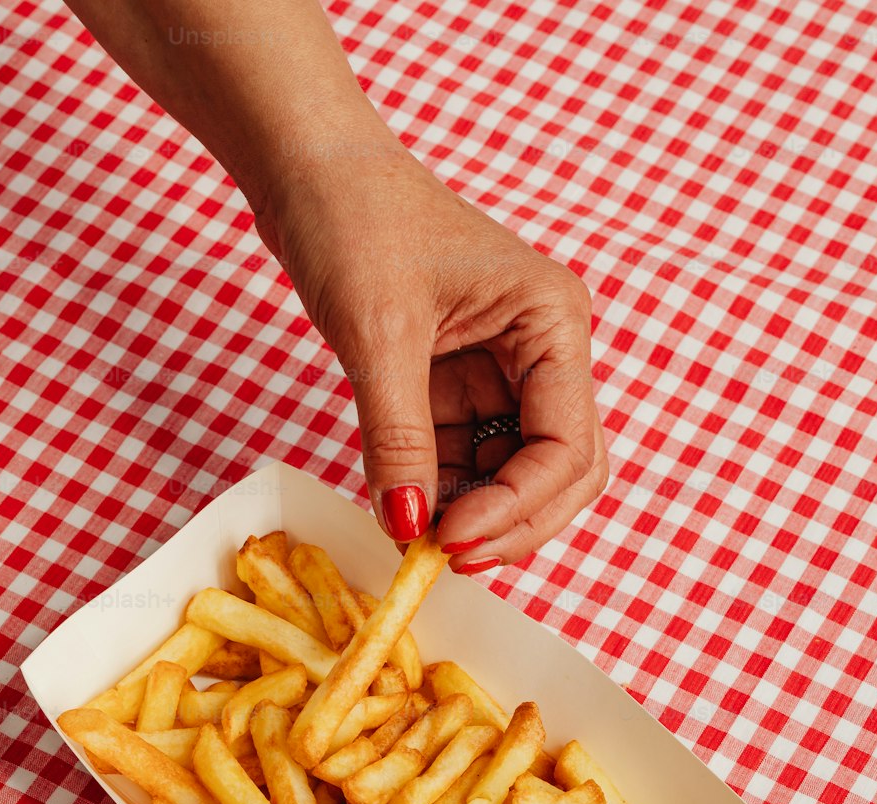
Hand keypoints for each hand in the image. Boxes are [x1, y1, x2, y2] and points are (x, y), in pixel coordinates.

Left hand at [258, 136, 607, 569]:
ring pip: (515, 476)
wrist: (309, 171)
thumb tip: (409, 525)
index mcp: (551, 322)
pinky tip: (402, 505)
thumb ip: (398, 437)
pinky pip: (468, 461)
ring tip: (413, 534)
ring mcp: (505, 373)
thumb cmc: (354, 219)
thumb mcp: (376, 333)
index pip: (567, 447)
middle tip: (445, 558)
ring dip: (472, 513)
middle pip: (562, 473)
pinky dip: (441, 491)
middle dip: (511, 522)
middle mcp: (544, 351)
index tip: (449, 541)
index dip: (517, 508)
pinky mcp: (461, 387)